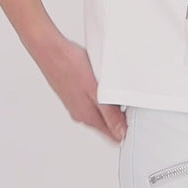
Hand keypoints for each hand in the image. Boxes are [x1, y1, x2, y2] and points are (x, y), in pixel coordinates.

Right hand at [26, 28, 126, 144]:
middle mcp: (81, 114)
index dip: (128, 130)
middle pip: (108, 126)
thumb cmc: (70, 66)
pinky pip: (93, 103)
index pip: (113, 136)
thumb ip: (109, 114)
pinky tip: (102, 84)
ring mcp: (76, 106)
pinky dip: (102, 98)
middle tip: (130, 102)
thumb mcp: (97, 91)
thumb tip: (121, 132)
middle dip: (122, 118)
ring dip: (112, 106)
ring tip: (115, 90)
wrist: (51, 51)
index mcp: (88, 117)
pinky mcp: (74, 96)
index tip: (137, 119)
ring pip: (101, 114)